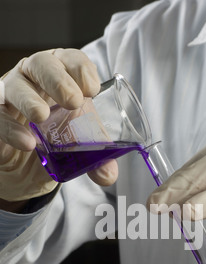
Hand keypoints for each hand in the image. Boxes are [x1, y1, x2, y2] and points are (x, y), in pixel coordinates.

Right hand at [0, 48, 117, 204]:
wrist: (27, 167)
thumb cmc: (57, 140)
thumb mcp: (80, 147)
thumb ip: (96, 160)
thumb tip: (108, 176)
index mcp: (62, 75)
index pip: (70, 59)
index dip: (80, 68)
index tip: (92, 89)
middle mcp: (34, 78)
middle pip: (42, 64)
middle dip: (58, 79)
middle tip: (73, 101)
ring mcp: (12, 95)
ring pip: (15, 86)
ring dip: (29, 99)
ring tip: (41, 116)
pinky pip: (0, 117)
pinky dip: (11, 128)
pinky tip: (27, 142)